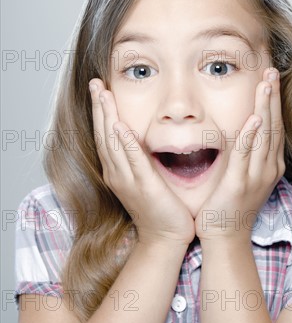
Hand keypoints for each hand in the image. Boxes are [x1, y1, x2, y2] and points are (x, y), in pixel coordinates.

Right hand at [89, 79, 195, 246]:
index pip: (105, 134)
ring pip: (114, 142)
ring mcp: (128, 180)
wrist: (165, 239)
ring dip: (107, 116)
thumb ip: (139, 159)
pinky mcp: (144, 186)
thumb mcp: (144, 179)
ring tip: (103, 94)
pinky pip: (133, 160)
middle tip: (96, 83)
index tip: (99, 90)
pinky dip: (125, 142)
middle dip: (99, 106)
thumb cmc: (158, 209)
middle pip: (104, 133)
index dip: (101, 111)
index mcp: (117, 170)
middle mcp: (116, 173)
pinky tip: (120, 125)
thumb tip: (138, 138)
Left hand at [195, 67, 285, 244]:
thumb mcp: (245, 175)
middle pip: (273, 125)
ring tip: (267, 84)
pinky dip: (251, 136)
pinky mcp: (238, 183)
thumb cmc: (231, 205)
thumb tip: (244, 129)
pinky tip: (255, 118)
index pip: (274, 126)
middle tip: (273, 72)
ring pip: (263, 135)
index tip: (271, 80)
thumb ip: (246, 153)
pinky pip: (245, 155)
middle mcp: (267, 168)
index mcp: (269, 164)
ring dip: (265, 108)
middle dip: (273, 97)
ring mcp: (255, 176)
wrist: (225, 236)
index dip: (273, 102)